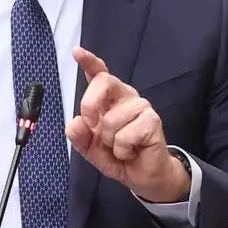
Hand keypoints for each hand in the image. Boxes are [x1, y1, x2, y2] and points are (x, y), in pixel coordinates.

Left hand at [65, 47, 189, 202]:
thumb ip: (79, 136)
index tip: (78, 52)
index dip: (89, 61)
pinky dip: (122, 150)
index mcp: (109, 99)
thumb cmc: (119, 155)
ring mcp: (141, 107)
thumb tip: (74, 123)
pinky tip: (132, 151)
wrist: (143, 175)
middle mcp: (125, 97)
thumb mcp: (90, 148)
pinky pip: (124, 136)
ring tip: (121, 147)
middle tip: (94, 126)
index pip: (99, 74)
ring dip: (110, 142)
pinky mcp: (152, 121)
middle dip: (90, 105)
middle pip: (103, 82)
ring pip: (110, 119)